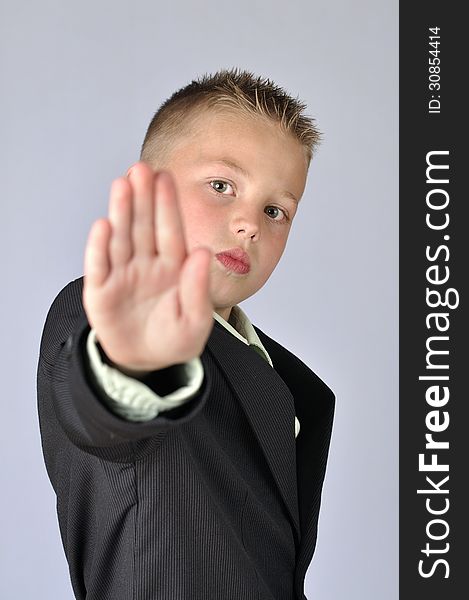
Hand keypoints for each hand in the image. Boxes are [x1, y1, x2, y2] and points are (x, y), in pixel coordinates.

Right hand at [82, 162, 212, 374]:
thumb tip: (201, 252)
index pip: (170, 231)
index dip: (167, 205)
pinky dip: (100, 248)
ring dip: (122, 213)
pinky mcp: (101, 292)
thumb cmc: (174, 339)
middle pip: (144, 227)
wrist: (146, 363)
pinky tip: (103, 225)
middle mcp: (146, 265)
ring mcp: (123, 276)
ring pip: (121, 239)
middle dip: (143, 198)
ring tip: (122, 184)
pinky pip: (100, 267)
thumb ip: (198, 289)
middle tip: (141, 168)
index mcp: (173, 268)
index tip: (166, 177)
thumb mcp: (196, 322)